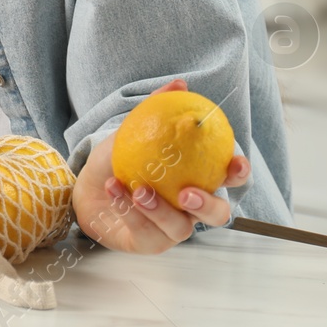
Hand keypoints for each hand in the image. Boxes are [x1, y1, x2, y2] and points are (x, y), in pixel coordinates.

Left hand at [70, 78, 251, 253]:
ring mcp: (173, 228)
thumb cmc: (120, 159)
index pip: (229, 179)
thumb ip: (158, 109)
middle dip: (208, 205)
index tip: (235, 163)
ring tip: (137, 190)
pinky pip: (146, 232)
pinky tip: (114, 190)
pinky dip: (129, 210)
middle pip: (218, 215)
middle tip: (187, 193)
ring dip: (158, 209)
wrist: (87, 185)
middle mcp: (191, 208)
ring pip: (180, 228)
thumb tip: (179, 83)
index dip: (239, 174)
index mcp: (197, 178)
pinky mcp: (150, 243)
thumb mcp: (136, 129)